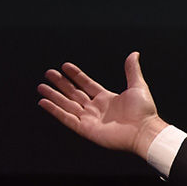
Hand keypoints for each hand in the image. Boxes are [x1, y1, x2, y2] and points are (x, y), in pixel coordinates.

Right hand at [37, 52, 167, 158]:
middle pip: (74, 94)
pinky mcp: (86, 129)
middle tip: (49, 73)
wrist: (144, 131)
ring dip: (54, 96)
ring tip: (42, 87)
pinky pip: (66, 119)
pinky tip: (44, 102)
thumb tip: (134, 54)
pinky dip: (55, 110)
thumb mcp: (138, 86)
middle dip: (61, 84)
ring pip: (67, 105)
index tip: (64, 66)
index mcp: (107, 99)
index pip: (86, 85)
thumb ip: (132, 70)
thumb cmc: (144, 112)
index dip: (75, 76)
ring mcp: (90, 119)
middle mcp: (97, 109)